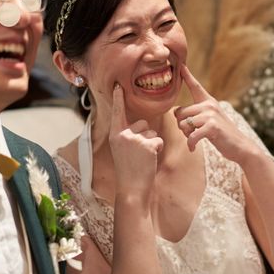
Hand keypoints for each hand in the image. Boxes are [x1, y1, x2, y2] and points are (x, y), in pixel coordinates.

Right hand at [109, 83, 162, 197]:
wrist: (130, 189)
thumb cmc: (128, 171)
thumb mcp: (121, 150)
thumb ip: (127, 136)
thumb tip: (143, 125)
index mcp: (114, 135)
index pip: (117, 113)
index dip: (118, 99)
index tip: (118, 85)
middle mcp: (122, 134)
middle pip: (143, 123)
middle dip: (146, 135)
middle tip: (138, 154)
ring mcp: (135, 139)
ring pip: (152, 132)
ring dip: (152, 144)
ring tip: (143, 158)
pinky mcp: (147, 145)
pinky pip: (158, 141)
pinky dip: (157, 150)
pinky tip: (149, 160)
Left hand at [174, 65, 252, 162]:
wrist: (240, 147)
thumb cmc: (222, 135)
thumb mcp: (210, 121)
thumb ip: (195, 114)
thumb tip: (175, 113)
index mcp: (209, 102)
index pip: (195, 86)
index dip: (187, 75)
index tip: (181, 65)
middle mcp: (209, 105)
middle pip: (180, 112)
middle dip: (181, 126)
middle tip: (191, 134)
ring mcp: (211, 115)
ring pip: (183, 124)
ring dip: (186, 135)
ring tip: (194, 139)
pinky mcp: (212, 126)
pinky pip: (191, 135)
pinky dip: (190, 144)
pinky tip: (193, 148)